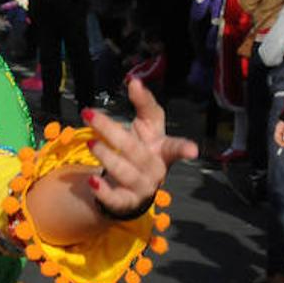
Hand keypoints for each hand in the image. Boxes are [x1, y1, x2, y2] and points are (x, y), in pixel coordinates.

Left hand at [81, 79, 198, 216]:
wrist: (130, 182)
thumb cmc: (142, 147)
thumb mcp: (146, 125)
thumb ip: (143, 103)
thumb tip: (134, 81)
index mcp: (163, 149)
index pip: (174, 147)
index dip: (183, 149)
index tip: (193, 151)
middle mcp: (156, 169)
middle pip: (136, 151)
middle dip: (112, 132)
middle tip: (90, 115)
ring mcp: (143, 187)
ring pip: (126, 173)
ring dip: (107, 157)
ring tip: (91, 142)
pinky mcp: (127, 201)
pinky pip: (116, 199)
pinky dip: (104, 191)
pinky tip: (91, 181)